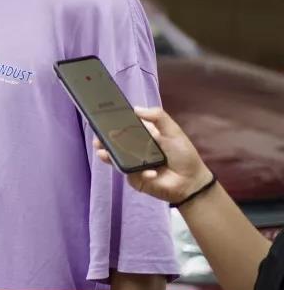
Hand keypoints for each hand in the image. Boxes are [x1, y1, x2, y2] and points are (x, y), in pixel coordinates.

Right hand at [94, 107, 213, 203]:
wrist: (191, 182)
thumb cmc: (183, 154)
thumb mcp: (173, 131)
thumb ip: (158, 117)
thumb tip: (135, 108)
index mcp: (141, 135)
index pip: (123, 127)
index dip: (111, 123)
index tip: (100, 119)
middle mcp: (134, 148)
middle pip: (113, 143)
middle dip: (102, 140)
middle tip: (97, 139)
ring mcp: (132, 163)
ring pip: (115, 158)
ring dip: (107, 155)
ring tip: (103, 153)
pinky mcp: (134, 178)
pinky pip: (130, 173)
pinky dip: (139, 172)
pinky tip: (151, 173)